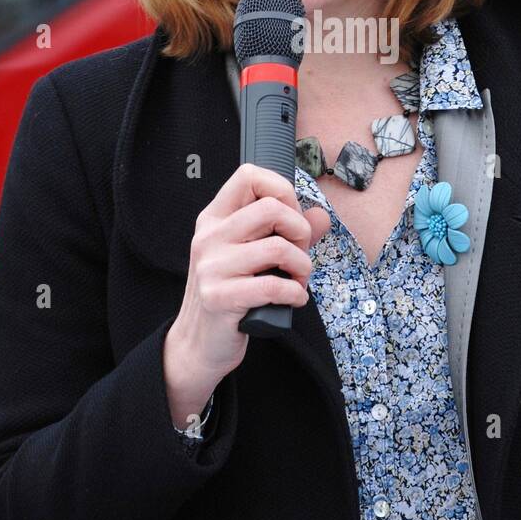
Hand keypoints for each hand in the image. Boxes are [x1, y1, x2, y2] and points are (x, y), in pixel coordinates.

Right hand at [163, 164, 330, 425]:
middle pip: (271, 208)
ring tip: (298, 280)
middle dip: (300, 231)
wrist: (199, 343)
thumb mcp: (254, 256)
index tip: (291, 215)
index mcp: (215, 218)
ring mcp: (211, 266)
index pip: (248, 176)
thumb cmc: (232, 293)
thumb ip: (289, 233)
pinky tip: (294, 299)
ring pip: (278, 247)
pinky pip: (273, 286)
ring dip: (302, 267)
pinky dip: (296, 293)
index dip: (281, 189)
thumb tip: (322, 216)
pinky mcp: (219, 297)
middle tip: (300, 253)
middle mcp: (209, 236)